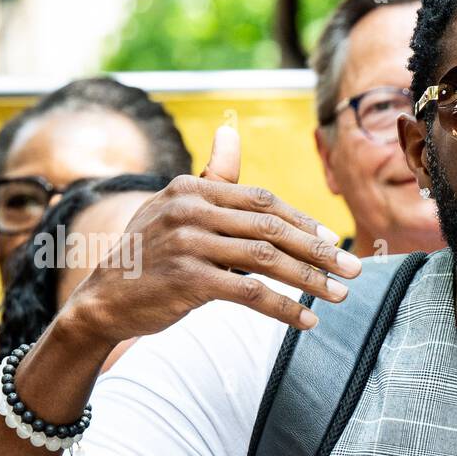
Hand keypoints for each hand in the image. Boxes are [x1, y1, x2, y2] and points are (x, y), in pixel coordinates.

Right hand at [64, 125, 360, 346]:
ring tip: (339, 295)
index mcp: (192, 189)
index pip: (262, 200)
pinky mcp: (189, 280)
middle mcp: (189, 210)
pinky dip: (284, 308)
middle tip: (353, 268)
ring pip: (266, 259)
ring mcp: (188, 244)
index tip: (331, 241)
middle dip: (318, 251)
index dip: (302, 222)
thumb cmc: (150, 254)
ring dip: (310, 280)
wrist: (103, 301)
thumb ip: (211, 178)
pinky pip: (250, 293)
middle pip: (271, 227)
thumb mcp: (175, 209)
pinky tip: (306, 321)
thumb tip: (230, 134)